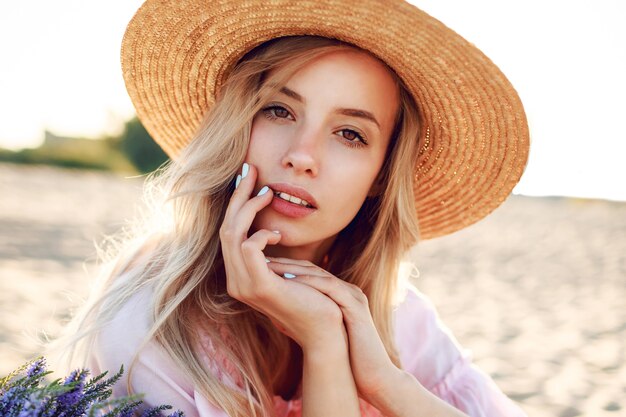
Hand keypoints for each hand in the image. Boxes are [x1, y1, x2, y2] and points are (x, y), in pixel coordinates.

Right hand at [219, 163, 346, 351]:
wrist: (324, 327)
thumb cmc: (311, 296)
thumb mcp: (287, 268)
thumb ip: (272, 252)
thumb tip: (269, 229)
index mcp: (240, 275)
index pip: (229, 232)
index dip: (236, 204)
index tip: (247, 178)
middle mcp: (235, 280)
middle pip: (226, 228)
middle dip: (238, 196)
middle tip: (251, 170)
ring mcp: (244, 285)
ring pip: (233, 233)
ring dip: (249, 208)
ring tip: (268, 192)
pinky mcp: (260, 286)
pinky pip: (248, 247)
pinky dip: (261, 233)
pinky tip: (277, 232)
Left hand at [266, 257, 399, 400]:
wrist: (373, 377)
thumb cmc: (347, 360)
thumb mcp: (322, 335)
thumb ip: (305, 323)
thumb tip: (277, 318)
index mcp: (340, 296)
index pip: (308, 273)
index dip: (284, 268)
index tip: (258, 268)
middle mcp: (348, 291)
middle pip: (312, 268)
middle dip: (285, 263)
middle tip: (260, 260)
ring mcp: (353, 297)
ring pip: (319, 274)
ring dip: (293, 269)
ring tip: (269, 267)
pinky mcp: (356, 307)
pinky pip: (331, 288)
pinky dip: (309, 283)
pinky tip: (288, 281)